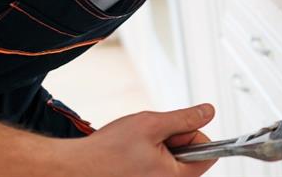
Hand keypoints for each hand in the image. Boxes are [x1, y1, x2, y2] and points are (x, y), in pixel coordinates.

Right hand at [59, 104, 217, 176]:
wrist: (73, 168)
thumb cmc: (105, 151)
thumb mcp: (151, 125)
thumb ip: (184, 119)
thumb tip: (208, 112)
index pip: (208, 155)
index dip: (194, 135)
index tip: (175, 130)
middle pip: (189, 157)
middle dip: (174, 141)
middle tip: (149, 138)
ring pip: (171, 161)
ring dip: (159, 147)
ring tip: (136, 146)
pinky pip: (155, 168)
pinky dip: (147, 157)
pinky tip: (129, 155)